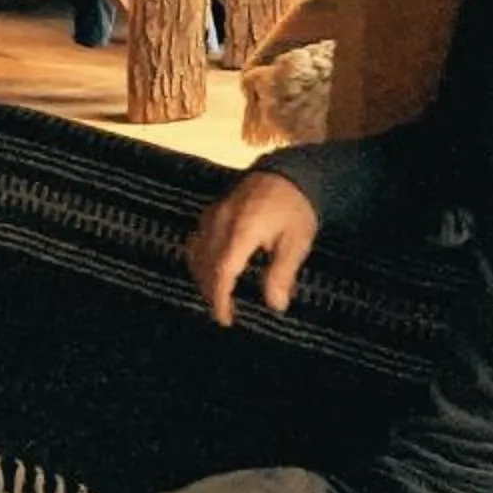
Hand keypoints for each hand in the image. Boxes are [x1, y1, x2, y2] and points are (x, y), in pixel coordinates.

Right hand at [188, 171, 320, 326]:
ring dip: (203, 279)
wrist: (288, 174)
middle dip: (211, 293)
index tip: (225, 319)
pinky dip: (199, 262)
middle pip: (205, 266)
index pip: (223, 271)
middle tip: (224, 313)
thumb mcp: (297, 242)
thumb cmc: (296, 209)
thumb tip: (275, 306)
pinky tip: (209, 272)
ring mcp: (211, 215)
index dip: (220, 298)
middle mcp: (220, 222)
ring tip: (217, 296)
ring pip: (196, 255)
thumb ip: (282, 274)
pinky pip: (195, 242)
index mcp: (243, 230)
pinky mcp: (209, 212)